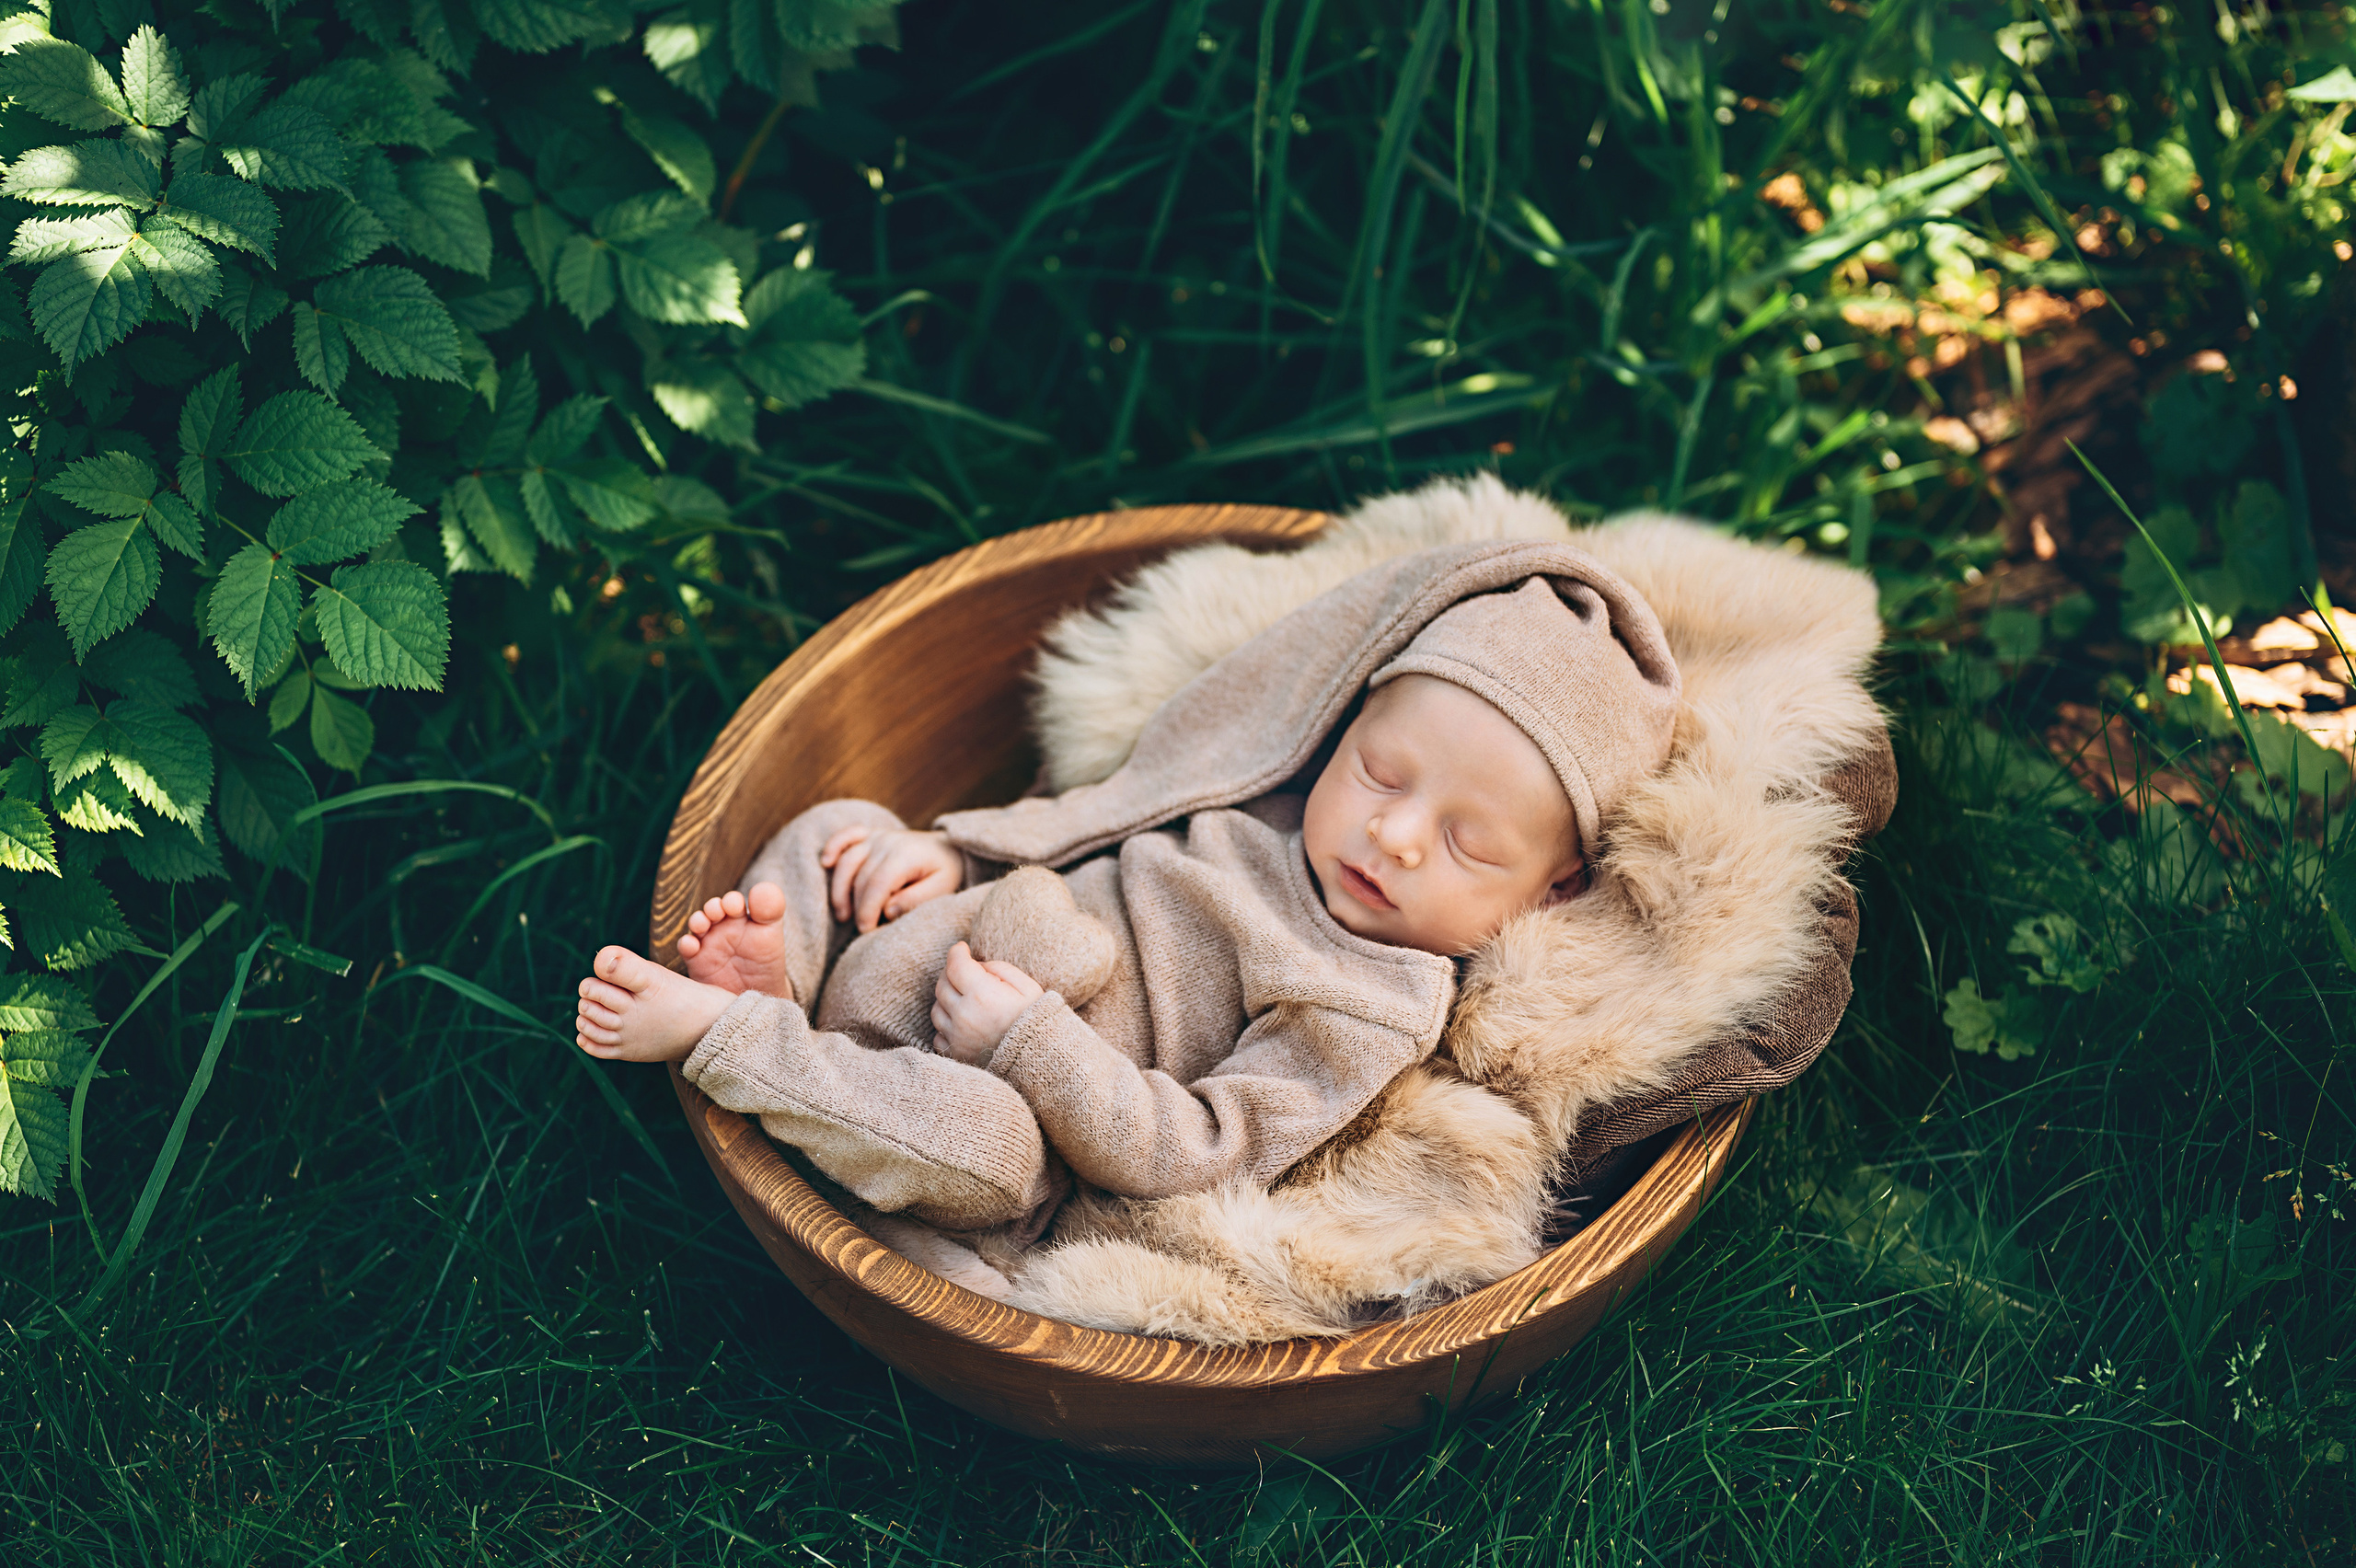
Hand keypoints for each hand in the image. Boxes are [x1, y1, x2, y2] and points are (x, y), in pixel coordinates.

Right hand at [820, 826, 962, 931]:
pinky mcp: (870, 834)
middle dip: (857, 906)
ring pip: (847, 860)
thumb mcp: (943, 889)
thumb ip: (916, 900)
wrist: (948, 849)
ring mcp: (878, 836)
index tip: (866, 930)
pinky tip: (825, 862)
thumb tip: (887, 910)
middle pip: (860, 877)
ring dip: (839, 889)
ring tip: (842, 915)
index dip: (867, 909)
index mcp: (906, 855)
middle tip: (861, 928)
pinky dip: (833, 846)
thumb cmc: (944, 872)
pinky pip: (846, 836)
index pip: (878, 883)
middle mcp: (888, 842)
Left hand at [931, 941, 1042, 1064]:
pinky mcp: (956, 1055)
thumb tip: (977, 965)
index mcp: (982, 995)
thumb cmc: (1037, 1021)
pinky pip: (938, 1035)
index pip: (956, 965)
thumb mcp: (1027, 986)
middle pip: (942, 985)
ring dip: (947, 998)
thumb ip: (999, 969)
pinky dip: (946, 1025)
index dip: (957, 952)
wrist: (1040, 1062)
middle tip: (965, 970)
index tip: (963, 948)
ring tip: (964, 996)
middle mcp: (964, 1016)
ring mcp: (957, 1037)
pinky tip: (961, 1021)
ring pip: (936, 1009)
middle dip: (951, 972)